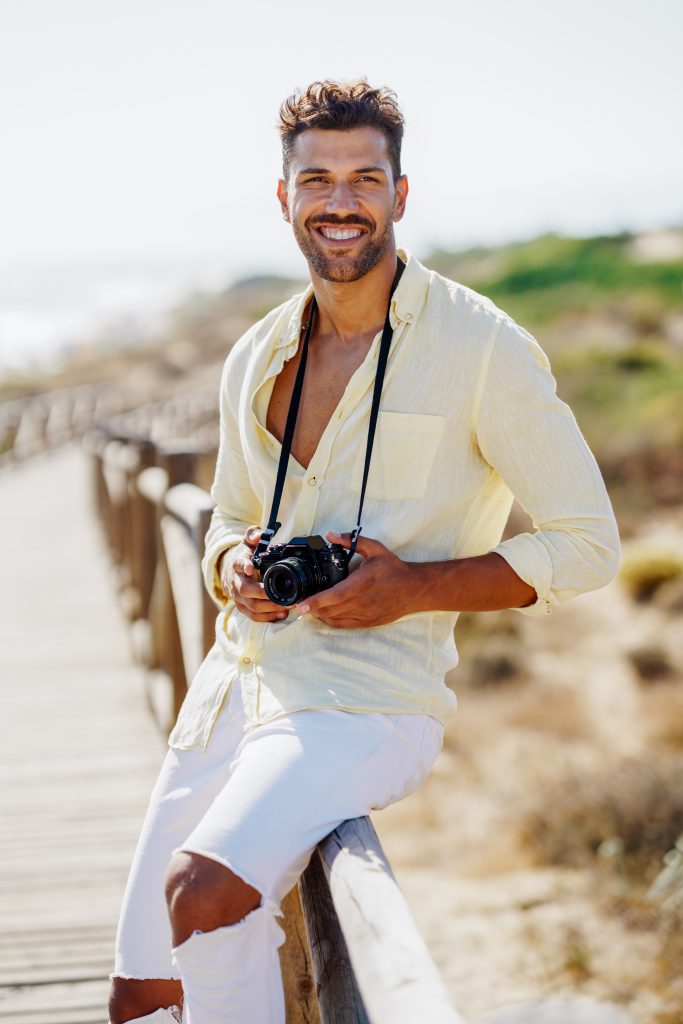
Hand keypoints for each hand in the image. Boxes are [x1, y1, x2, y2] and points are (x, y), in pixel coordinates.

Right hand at [219, 526, 288, 622]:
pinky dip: (268, 617)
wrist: (230, 572)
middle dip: (264, 594)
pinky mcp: (243, 608)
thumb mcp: (248, 543)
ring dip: (270, 608)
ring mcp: (238, 597)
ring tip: (287, 606)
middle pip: (245, 590)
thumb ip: (253, 535)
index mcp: (238, 564)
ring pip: (251, 606)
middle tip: (282, 595)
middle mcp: (236, 582)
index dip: (243, 565)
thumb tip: (259, 534)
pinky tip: (282, 614)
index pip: (238, 564)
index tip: (250, 567)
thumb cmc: (245, 557)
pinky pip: (254, 616)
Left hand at [298, 531, 416, 627]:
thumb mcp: (375, 549)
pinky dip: (331, 621)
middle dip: (312, 608)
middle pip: (330, 610)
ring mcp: (365, 614)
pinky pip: (344, 625)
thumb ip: (352, 541)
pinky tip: (325, 614)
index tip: (302, 604)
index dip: (316, 601)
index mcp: (362, 582)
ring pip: (335, 619)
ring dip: (320, 614)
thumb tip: (331, 535)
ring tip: (310, 607)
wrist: (414, 589)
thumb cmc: (393, 569)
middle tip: (300, 602)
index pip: (335, 595)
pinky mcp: (367, 622)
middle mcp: (362, 601)